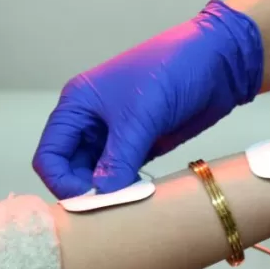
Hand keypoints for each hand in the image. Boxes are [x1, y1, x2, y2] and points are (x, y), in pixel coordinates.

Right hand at [34, 1, 264, 197]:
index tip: (88, 200)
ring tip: (128, 203)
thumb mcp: (141, 115)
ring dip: (108, 192)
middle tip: (111, 208)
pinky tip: (141, 196)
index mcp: (78, 105)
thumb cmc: (173, 70)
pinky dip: (127, 188)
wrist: (219, 60)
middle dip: (85, 190)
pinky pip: (122, 175)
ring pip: (96, 176)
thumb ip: (118, 158)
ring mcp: (116, 135)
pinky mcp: (141, 145)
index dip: (62, 182)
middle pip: (70, 170)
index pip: (50, 155)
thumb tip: (101, 195)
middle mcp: (91, 121)